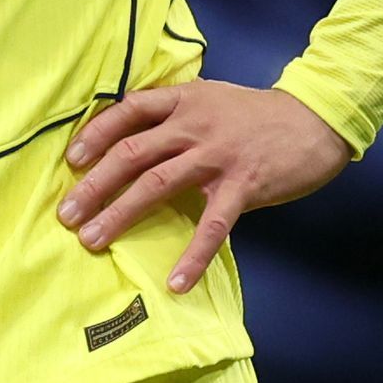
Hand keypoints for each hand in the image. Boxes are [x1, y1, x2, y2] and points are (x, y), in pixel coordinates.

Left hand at [58, 81, 357, 296]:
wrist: (315, 119)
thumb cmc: (258, 115)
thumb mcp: (211, 100)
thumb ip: (175, 116)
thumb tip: (131, 143)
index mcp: (184, 101)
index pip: (128, 111)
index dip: (96, 135)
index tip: (71, 161)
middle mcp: (194, 125)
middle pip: (132, 153)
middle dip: (94, 186)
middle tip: (66, 215)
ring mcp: (217, 156)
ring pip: (157, 185)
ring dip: (121, 215)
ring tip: (93, 241)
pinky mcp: (242, 185)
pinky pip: (213, 227)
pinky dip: (193, 256)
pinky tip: (176, 282)